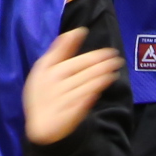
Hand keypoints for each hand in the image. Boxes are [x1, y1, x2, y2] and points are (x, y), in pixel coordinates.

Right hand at [21, 29, 121, 144]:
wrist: (39, 125)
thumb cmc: (42, 92)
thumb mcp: (43, 68)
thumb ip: (59, 50)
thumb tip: (78, 31)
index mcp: (48, 70)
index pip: (72, 58)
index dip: (89, 51)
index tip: (104, 47)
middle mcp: (56, 83)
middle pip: (83, 70)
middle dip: (102, 62)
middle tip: (116, 58)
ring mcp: (64, 98)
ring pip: (88, 83)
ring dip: (103, 75)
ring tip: (114, 69)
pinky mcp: (71, 112)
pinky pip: (86, 98)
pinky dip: (96, 89)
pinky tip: (105, 83)